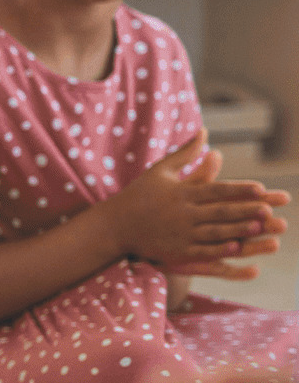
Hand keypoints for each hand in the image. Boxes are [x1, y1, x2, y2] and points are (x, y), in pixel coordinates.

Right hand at [107, 131, 286, 273]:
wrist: (113, 224)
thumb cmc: (140, 194)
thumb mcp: (160, 170)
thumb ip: (186, 153)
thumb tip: (204, 131)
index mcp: (181, 192)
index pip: (216, 190)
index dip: (240, 190)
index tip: (261, 189)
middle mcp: (182, 213)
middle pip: (220, 211)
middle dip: (245, 210)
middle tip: (270, 209)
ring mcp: (179, 233)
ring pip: (215, 232)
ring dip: (238, 230)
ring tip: (260, 228)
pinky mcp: (175, 251)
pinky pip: (201, 251)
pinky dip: (218, 250)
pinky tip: (236, 248)